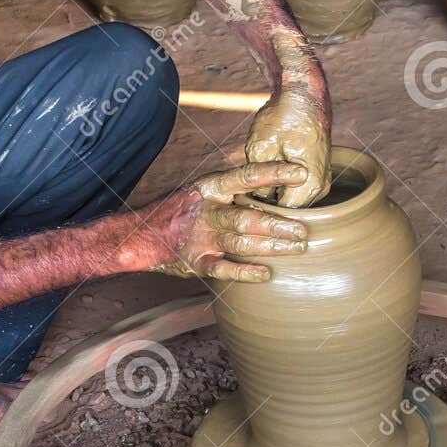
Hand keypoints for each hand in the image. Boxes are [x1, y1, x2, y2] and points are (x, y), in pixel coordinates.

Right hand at [136, 162, 309, 281]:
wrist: (142, 234)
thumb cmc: (184, 210)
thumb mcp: (205, 190)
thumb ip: (235, 189)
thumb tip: (278, 182)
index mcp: (210, 188)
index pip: (246, 176)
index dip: (274, 173)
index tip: (301, 174)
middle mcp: (206, 211)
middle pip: (246, 217)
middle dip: (277, 224)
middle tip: (304, 229)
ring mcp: (201, 239)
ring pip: (240, 243)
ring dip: (270, 247)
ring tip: (297, 248)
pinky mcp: (196, 262)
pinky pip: (223, 269)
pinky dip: (245, 272)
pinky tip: (265, 273)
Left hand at [246, 80, 330, 208]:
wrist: (304, 95)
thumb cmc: (283, 117)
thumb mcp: (260, 148)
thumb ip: (258, 180)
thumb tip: (255, 201)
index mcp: (309, 182)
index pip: (281, 214)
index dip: (259, 210)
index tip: (239, 202)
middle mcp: (320, 186)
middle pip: (288, 211)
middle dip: (266, 205)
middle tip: (242, 194)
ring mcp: (321, 181)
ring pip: (291, 201)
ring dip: (273, 196)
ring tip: (253, 182)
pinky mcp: (316, 175)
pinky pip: (296, 190)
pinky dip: (280, 187)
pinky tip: (265, 175)